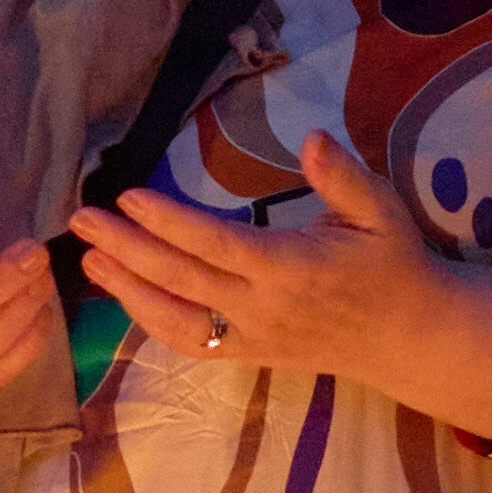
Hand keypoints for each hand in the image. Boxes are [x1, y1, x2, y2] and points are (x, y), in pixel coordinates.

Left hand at [78, 124, 491, 425]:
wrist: (410, 338)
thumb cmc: (393, 264)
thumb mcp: (382, 212)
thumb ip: (344, 177)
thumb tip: (312, 136)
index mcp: (292, 269)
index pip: (216, 245)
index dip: (168, 223)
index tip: (128, 197)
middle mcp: (264, 309)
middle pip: (182, 281)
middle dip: (126, 250)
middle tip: (82, 218)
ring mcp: (253, 338)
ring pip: (176, 320)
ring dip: (126, 291)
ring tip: (88, 258)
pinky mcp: (249, 356)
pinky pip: (191, 344)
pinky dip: (151, 323)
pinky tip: (123, 296)